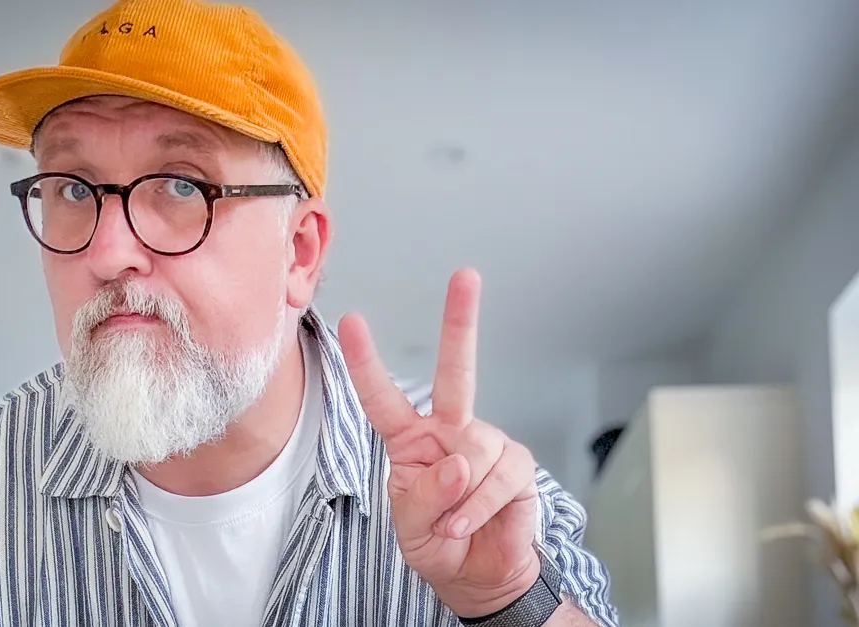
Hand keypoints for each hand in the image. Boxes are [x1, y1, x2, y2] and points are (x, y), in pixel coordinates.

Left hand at [338, 269, 541, 617]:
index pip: (383, 397)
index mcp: (411, 439)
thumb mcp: (410, 525)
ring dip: (457, 500)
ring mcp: (486, 444)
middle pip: (456, 371)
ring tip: (452, 522)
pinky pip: (495, 478)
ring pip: (471, 454)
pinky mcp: (517, 466)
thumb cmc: (436, 541)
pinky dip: (476, 508)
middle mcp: (450, 430)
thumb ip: (423, 495)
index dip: (367, 362)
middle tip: (466, 276)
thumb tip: (457, 465)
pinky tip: (467, 523)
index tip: (352, 321)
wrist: (477, 576)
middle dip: (461, 322)